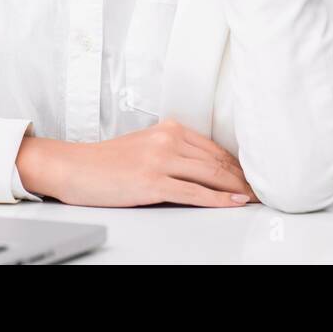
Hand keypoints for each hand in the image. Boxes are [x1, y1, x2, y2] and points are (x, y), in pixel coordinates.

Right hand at [16, 118, 259, 207]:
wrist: (73, 167)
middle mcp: (167, 139)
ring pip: (210, 175)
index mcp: (168, 128)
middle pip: (216, 160)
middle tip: (258, 190)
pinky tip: (232, 203)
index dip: (235, 164)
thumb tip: (203, 168)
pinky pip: (194, 192)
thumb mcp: (144, 145)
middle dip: (241, 177)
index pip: (213, 147)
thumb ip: (172, 150)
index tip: (248, 175)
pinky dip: (218, 199)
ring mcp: (160, 160)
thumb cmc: (105, 161)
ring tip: (251, 198)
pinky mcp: (152, 182)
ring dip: (236, 189)